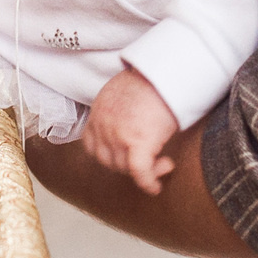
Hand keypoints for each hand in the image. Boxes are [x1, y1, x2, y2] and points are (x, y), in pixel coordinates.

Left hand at [81, 65, 179, 196]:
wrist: (165, 71)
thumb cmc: (153, 78)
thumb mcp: (123, 92)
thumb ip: (119, 110)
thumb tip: (130, 121)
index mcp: (98, 112)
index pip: (92, 145)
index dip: (108, 155)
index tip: (125, 156)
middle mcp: (103, 125)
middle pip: (108, 160)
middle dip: (128, 165)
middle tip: (150, 162)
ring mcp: (118, 135)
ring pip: (125, 167)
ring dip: (144, 171)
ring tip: (163, 164)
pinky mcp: (138, 142)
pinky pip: (140, 172)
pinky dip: (148, 182)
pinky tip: (156, 186)